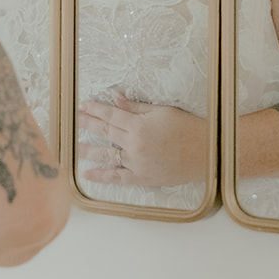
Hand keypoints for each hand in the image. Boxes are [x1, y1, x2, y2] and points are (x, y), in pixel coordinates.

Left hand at [77, 93, 208, 187]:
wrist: (205, 152)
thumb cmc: (187, 128)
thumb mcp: (162, 111)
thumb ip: (136, 107)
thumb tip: (115, 100)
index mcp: (139, 125)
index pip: (110, 115)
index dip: (95, 110)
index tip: (82, 105)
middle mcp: (134, 144)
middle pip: (105, 132)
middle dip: (87, 124)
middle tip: (73, 119)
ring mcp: (137, 163)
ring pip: (106, 156)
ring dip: (88, 150)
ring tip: (73, 147)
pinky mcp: (142, 178)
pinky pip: (117, 178)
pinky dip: (102, 176)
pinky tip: (87, 174)